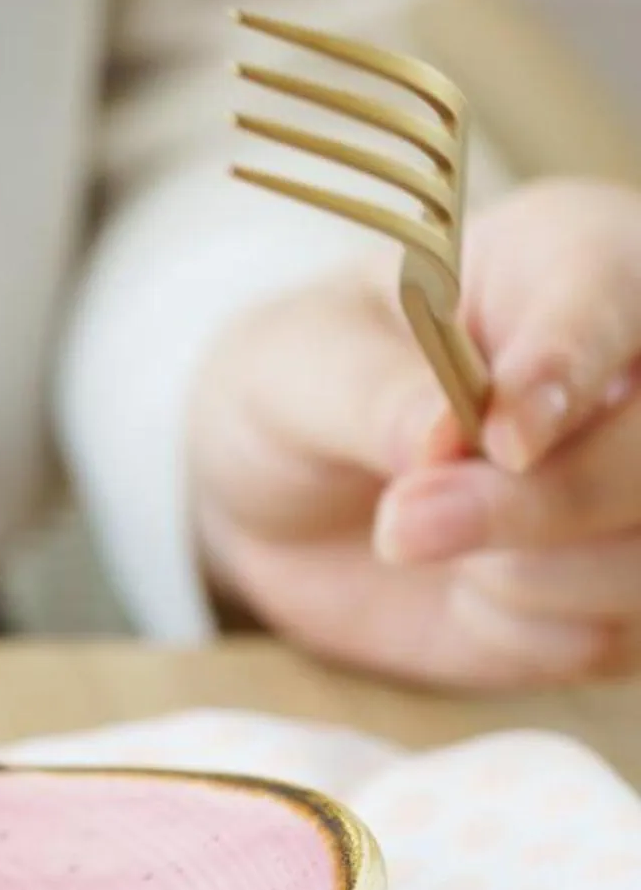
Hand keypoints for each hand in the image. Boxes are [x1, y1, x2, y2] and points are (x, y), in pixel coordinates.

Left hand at [192, 179, 640, 687]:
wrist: (285, 497)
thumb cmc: (301, 387)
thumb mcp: (291, 364)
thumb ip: (368, 392)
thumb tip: (442, 435)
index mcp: (576, 257)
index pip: (615, 298)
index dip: (568, 373)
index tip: (501, 437)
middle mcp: (640, 368)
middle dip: (543, 501)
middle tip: (403, 519)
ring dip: (526, 573)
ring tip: (414, 533)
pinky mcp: (628, 587)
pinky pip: (615, 632)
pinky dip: (524, 628)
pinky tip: (467, 586)